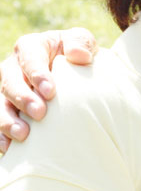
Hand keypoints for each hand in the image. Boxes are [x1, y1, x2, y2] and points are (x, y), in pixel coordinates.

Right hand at [0, 28, 96, 152]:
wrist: (73, 71)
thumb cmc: (77, 54)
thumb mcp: (82, 41)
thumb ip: (81, 42)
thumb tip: (79, 55)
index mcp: (30, 47)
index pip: (30, 57)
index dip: (37, 74)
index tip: (50, 91)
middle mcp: (13, 67)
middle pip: (10, 82)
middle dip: (23, 98)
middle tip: (40, 114)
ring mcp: (6, 88)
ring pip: (0, 104)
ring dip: (8, 120)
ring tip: (23, 135)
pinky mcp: (6, 108)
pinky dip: (1, 135)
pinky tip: (9, 148)